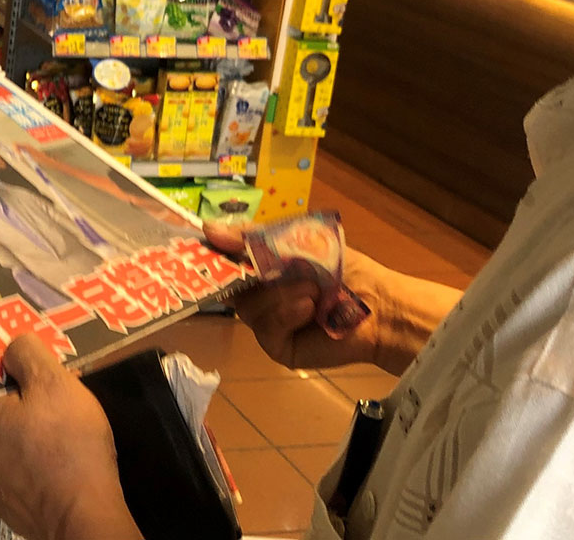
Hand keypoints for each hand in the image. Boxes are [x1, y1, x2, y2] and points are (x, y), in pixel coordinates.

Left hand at [0, 337, 138, 539]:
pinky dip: (41, 461)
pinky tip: (65, 461)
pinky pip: (23, 470)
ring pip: (12, 441)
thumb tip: (13, 347)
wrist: (84, 518)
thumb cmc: (67, 446)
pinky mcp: (9, 506)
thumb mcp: (53, 383)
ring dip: (36, 432)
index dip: (16, 370)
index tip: (41, 372)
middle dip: (30, 401)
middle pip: (0, 410)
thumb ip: (27, 354)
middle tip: (63, 400)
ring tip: (69, 432)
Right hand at [205, 221, 387, 370]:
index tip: (197, 247)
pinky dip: (286, 315)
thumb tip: (206, 228)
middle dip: (247, 275)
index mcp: (259, 267)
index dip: (208, 256)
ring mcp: (267, 322)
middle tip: (261, 268)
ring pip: (247, 308)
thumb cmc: (339, 266)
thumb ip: (250, 237)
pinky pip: (265, 329)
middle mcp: (257, 294)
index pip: (222, 261)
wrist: (376, 304)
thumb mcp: (293, 240)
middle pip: (227, 287)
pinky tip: (308, 310)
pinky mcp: (278, 346)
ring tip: (311, 291)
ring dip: (279, 295)